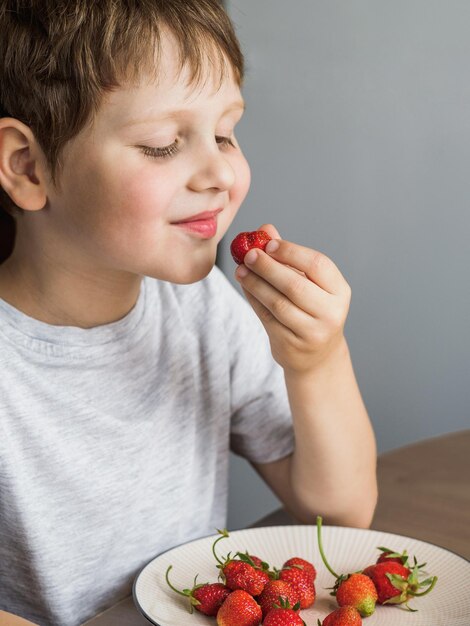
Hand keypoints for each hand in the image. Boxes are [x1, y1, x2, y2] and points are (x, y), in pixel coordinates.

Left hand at [234, 224, 351, 374]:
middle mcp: (331, 312)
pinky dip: (254, 300)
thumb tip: (265, 230)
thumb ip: (288, 257)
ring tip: (241, 270)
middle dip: (268, 267)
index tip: (268, 244)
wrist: (317, 356)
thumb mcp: (308, 283)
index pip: (318, 265)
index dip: (291, 252)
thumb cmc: (312, 310)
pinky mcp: (292, 344)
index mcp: (339, 291)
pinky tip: (246, 287)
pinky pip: (267, 318)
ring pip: (278, 303)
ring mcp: (312, 331)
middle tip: (248, 254)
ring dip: (255, 284)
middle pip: (295, 285)